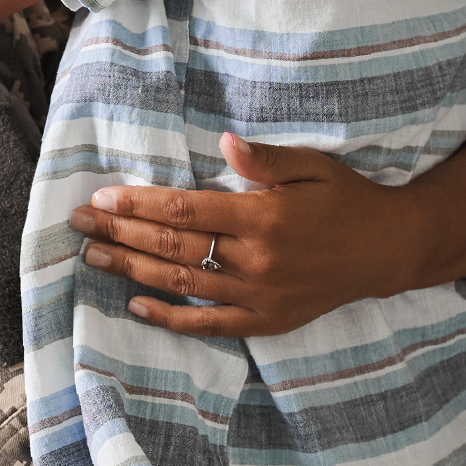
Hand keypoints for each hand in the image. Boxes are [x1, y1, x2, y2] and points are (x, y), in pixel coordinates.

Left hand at [70, 133, 419, 338]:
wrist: (387, 249)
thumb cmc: (346, 198)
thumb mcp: (312, 166)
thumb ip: (265, 159)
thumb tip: (224, 141)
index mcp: (264, 215)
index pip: (186, 211)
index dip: (139, 204)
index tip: (102, 197)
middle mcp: (256, 259)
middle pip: (173, 247)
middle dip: (121, 233)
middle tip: (78, 223)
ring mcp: (259, 294)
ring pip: (182, 284)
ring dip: (132, 271)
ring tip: (93, 257)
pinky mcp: (265, 320)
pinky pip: (208, 323)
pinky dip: (170, 317)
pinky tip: (136, 306)